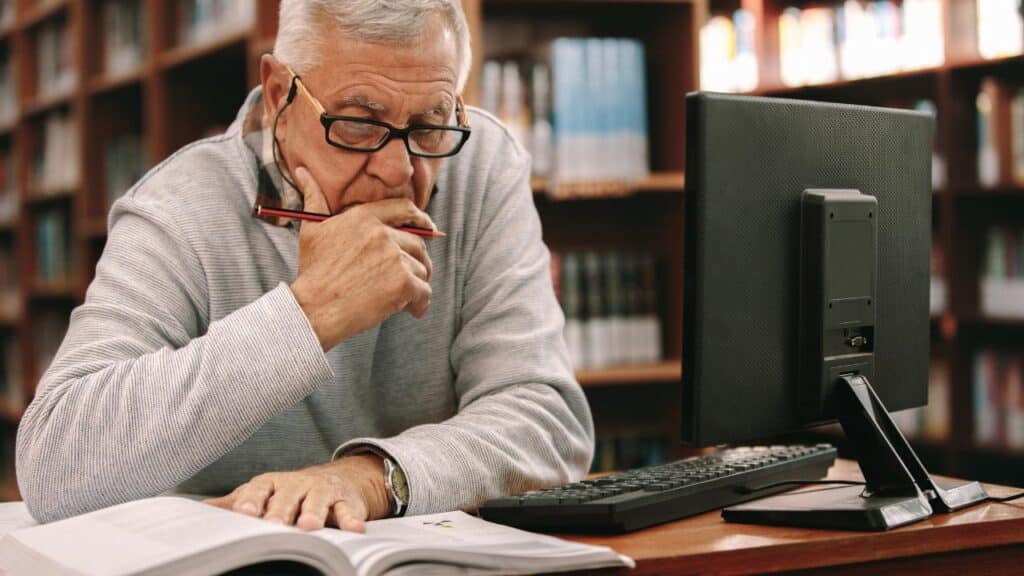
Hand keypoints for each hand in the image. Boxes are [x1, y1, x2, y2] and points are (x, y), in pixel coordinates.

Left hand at [203, 454, 391, 531]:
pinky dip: (350, 519)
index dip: (252, 500)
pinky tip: (353, 529)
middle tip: (274, 524)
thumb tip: (198, 510)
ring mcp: (321, 491)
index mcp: (272, 484)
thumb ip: (236, 502)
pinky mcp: (345, 501)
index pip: (259, 489)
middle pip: (287, 496)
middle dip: (280, 510)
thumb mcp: (263, 494)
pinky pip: (348, 510)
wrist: (334, 481)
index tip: (244, 512)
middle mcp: (296, 484)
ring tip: (309, 525)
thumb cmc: (289, 493)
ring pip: (317, 500)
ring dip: (313, 512)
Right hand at [290, 166, 434, 350]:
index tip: (429, 228)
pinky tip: (412, 310)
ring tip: (404, 298)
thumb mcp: (311, 230)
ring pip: (422, 268)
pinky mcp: (403, 283)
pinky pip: (424, 291)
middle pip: (418, 243)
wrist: (314, 308)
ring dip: (416, 284)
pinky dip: (420, 303)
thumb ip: (314, 198)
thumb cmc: (313, 272)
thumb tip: (302, 172)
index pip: (405, 209)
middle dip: (418, 260)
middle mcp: (383, 234)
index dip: (421, 218)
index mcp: (364, 217)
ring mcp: (395, 258)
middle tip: (412, 276)